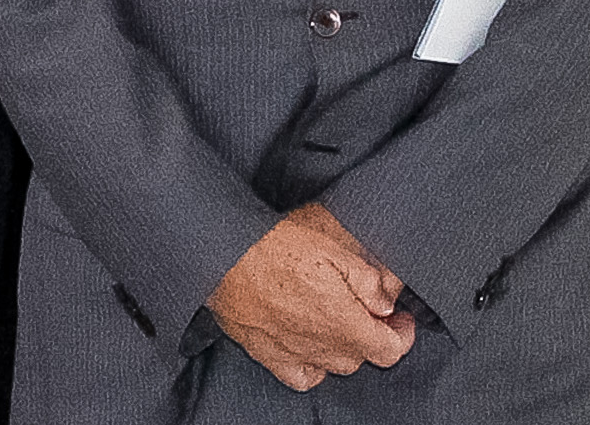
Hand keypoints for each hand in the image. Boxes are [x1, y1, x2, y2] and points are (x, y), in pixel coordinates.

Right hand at [208, 204, 414, 390]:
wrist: (221, 253)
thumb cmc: (273, 247)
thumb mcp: (332, 249)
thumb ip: (367, 280)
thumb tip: (385, 302)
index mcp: (345, 324)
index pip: (391, 349)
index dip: (402, 334)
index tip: (399, 318)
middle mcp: (322, 347)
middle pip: (362, 356)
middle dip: (370, 334)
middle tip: (365, 309)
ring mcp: (294, 353)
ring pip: (334, 366)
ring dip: (342, 347)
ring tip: (335, 321)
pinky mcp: (266, 353)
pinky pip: (301, 377)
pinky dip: (312, 367)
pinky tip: (309, 344)